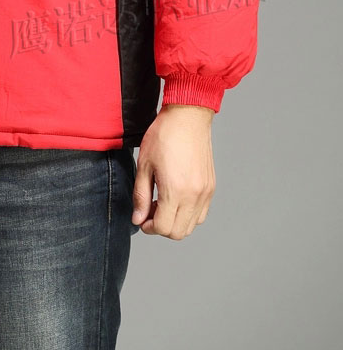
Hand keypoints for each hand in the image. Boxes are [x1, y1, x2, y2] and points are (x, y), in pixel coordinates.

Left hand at [131, 103, 215, 238]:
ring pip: (192, 226)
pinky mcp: (211, 187)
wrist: (187, 117)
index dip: (149, 227)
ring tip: (163, 203)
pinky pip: (201, 213)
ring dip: (176, 222)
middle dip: (161, 227)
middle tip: (150, 210)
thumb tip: (138, 218)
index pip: (163, 227)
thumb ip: (141, 196)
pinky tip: (176, 198)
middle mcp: (194, 196)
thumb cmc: (163, 136)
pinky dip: (188, 214)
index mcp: (175, 191)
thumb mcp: (144, 165)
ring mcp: (205, 192)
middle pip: (178, 232)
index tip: (142, 218)